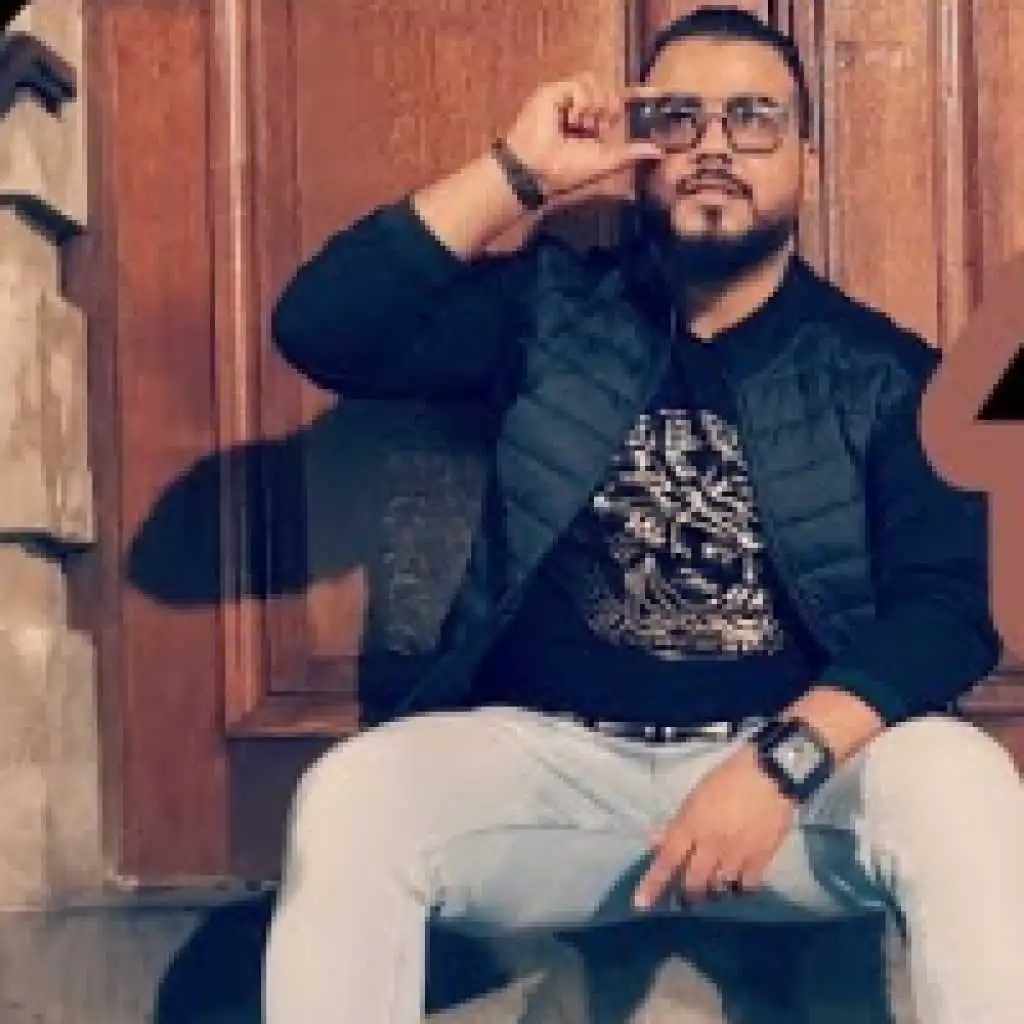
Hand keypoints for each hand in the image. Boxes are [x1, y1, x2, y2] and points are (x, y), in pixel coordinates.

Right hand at [503, 72, 662, 197]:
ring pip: (595, 83)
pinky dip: (582, 99)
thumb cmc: (567, 171)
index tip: (650, 99)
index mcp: (593, 128)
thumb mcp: (605, 162)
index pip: (616, 105)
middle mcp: (581, 112)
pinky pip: (579, 83)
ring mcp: (567, 100)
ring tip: (583, 123)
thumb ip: (631, 154)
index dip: (631, 101)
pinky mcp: (554, 92)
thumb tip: (659, 151)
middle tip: (599, 125)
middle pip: (608, 92)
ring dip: (594, 103)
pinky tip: (573, 116)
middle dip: (608, 107)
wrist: (537, 169)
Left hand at [634, 745, 796, 908]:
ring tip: (714, 886)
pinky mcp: (761, 860)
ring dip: (713, 889)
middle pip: (694, 882)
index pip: (667, 859)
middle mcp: (710, 845)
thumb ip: (677, 823)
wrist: (769, 776)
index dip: (653, 883)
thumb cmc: (727, 779)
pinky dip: (740, 887)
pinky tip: (739, 883)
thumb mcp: (695, 797)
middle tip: (690, 893)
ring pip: (719, 887)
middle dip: (689, 892)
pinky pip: (747, 885)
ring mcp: (736, 855)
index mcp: (690, 825)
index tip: (641, 904)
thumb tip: (655, 841)